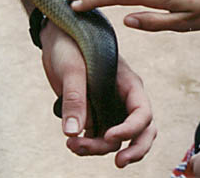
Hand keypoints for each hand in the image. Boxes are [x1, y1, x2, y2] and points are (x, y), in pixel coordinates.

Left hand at [41, 25, 155, 166]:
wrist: (56, 37)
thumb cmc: (71, 44)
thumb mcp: (73, 69)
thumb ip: (75, 98)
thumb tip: (73, 132)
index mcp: (129, 84)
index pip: (142, 113)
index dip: (131, 129)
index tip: (109, 135)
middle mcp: (124, 100)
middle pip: (142, 132)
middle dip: (134, 150)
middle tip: (119, 163)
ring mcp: (110, 109)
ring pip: (116, 141)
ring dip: (99, 149)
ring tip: (73, 145)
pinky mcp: (94, 115)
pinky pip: (98, 139)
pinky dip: (88, 146)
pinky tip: (72, 142)